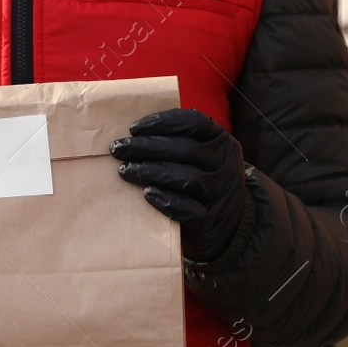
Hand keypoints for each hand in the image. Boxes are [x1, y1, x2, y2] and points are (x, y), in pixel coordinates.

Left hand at [111, 108, 247, 261]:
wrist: (229, 224)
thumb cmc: (203, 181)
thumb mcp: (202, 157)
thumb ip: (179, 143)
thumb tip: (134, 133)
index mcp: (222, 141)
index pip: (194, 122)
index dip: (163, 122)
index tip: (134, 128)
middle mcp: (226, 164)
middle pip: (186, 150)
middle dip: (147, 147)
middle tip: (118, 149)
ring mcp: (222, 192)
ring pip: (187, 179)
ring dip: (151, 172)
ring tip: (125, 170)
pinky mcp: (213, 219)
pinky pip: (189, 210)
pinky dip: (166, 200)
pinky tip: (146, 194)